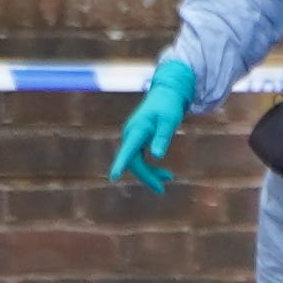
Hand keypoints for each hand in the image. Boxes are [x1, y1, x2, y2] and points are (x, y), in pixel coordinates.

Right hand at [110, 55, 198, 189]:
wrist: (166, 93)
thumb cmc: (168, 106)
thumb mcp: (169, 121)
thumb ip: (163, 137)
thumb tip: (157, 156)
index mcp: (137, 129)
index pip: (127, 150)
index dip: (120, 164)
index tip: (113, 177)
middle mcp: (131, 134)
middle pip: (133, 161)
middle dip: (147, 176)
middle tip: (162, 189)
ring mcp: (133, 137)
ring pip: (136, 162)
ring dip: (150, 173)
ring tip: (169, 179)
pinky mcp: (137, 140)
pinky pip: (139, 158)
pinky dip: (150, 167)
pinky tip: (163, 174)